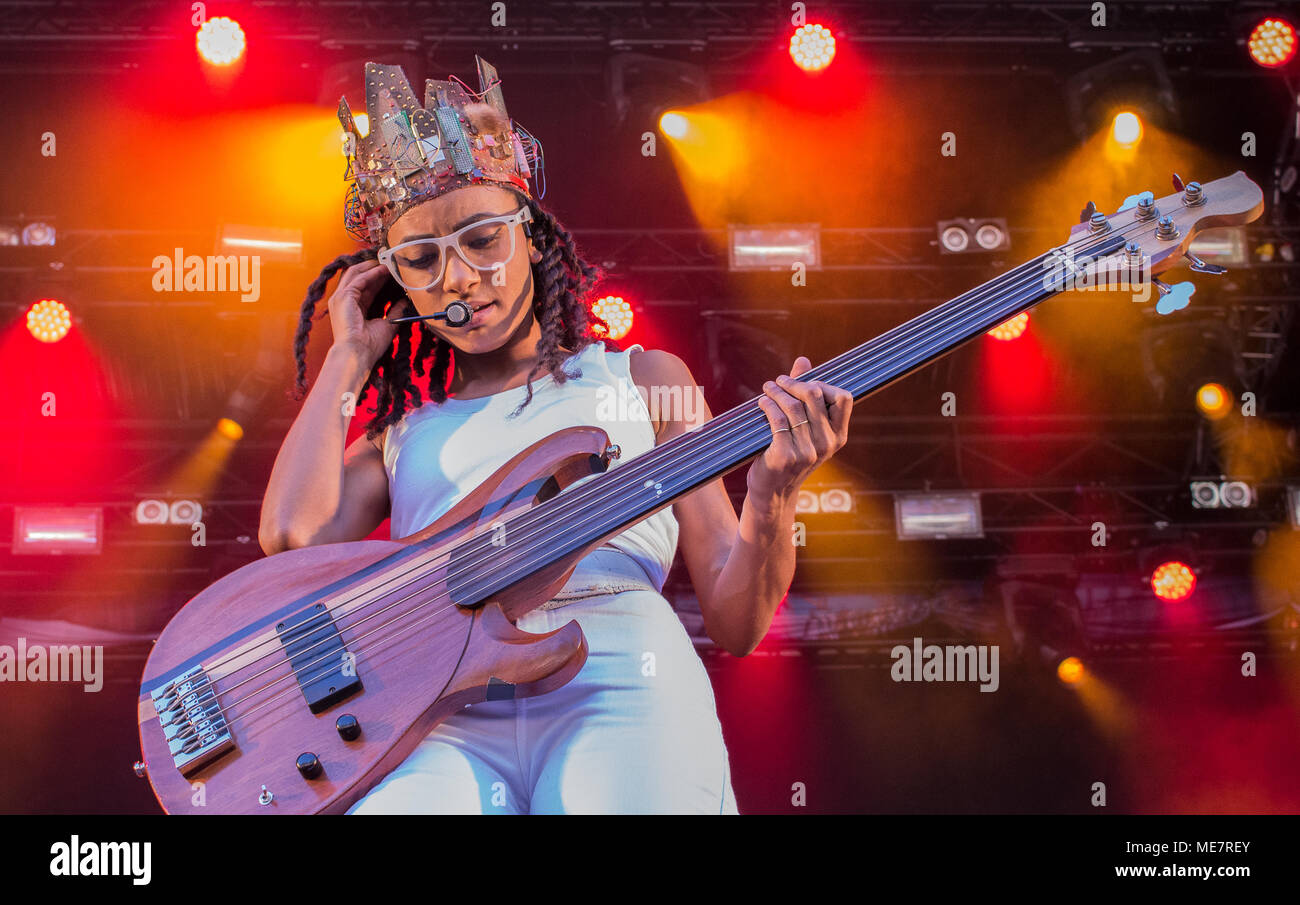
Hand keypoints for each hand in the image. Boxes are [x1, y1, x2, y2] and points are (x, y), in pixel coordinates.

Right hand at [327, 259, 406, 365]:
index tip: (393, 270)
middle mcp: (344, 300)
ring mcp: (340, 298)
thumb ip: (394, 310)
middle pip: (359, 276)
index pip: (366, 286)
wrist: (357, 355)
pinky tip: (385, 269)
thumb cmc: (370, 346)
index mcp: (353, 307)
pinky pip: (359, 279)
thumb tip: (405, 300)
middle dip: (374, 266)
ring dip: (372, 266)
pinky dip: (372, 273)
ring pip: (356, 273)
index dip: (378, 276)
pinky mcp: (343, 297)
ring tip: (388, 260)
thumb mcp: (387, 324)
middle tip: (390, 259)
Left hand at [748, 356, 853, 511]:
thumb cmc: (788, 454)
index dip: (823, 384)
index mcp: (838, 436)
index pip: (844, 398)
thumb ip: (805, 394)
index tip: (804, 383)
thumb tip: (803, 361)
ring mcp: (808, 451)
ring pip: (793, 406)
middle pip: (814, 395)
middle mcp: (827, 444)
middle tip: (779, 381)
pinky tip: (762, 402)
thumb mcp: (803, 427)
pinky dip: (768, 405)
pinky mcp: (786, 456)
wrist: (773, 491)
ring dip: (777, 392)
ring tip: (767, 388)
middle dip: (793, 383)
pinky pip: (778, 420)